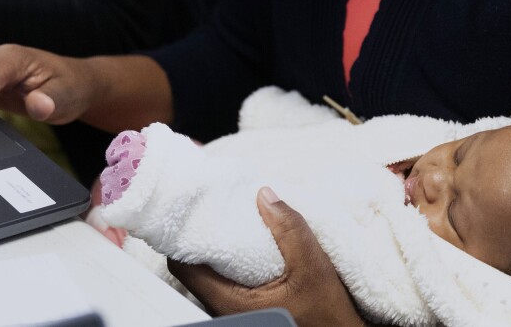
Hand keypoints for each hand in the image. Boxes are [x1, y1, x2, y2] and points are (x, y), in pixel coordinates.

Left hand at [169, 189, 368, 326]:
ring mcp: (235, 309)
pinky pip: (227, 278)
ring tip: (233, 218)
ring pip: (211, 272)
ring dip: (220, 246)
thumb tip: (265, 195)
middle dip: (204, 234)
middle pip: (194, 266)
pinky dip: (233, 257)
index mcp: (231, 303)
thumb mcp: (313, 268)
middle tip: (216, 206)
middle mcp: (225, 308)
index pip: (183, 266)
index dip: (184, 235)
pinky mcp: (248, 307)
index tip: (196, 209)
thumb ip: (290, 230)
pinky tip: (249, 240)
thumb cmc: (327, 317)